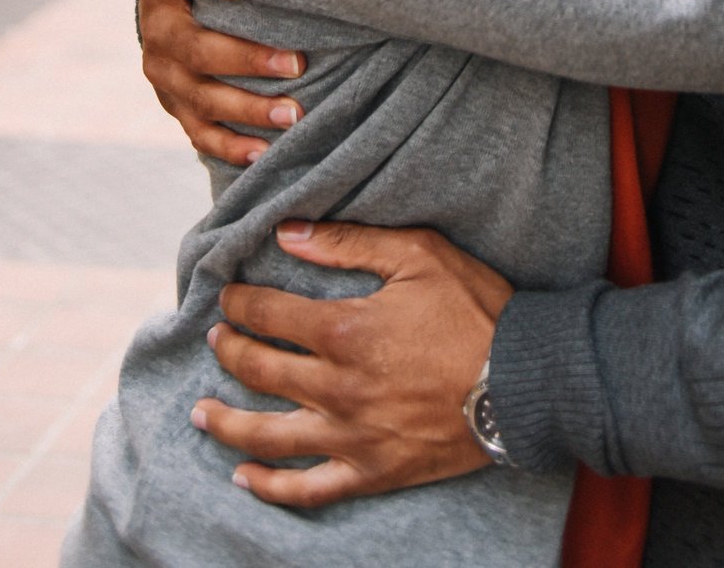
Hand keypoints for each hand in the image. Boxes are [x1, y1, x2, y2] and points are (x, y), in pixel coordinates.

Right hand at [138, 0, 306, 168]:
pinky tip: (263, 153)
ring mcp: (162, 72)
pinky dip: (230, 145)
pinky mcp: (173, 104)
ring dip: (248, 108)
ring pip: (202, 96)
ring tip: (294, 115)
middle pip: (199, 49)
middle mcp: (157, 29)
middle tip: (297, 64)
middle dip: (249, 60)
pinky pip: (199, 132)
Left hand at [192, 221, 511, 505]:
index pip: (270, 314)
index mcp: (345, 331)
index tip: (228, 296)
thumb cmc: (475, 310)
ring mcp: (350, 437)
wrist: (522, 381)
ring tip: (200, 412)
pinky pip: (307, 490)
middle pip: (260, 371)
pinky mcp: (370, 472)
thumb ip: (351, 243)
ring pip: (267, 437)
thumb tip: (289, 233)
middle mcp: (336, 388)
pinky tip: (244, 479)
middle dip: (229, 351)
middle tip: (216, 340)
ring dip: (226, 422)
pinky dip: (269, 488)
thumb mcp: (420, 256)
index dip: (240, 303)